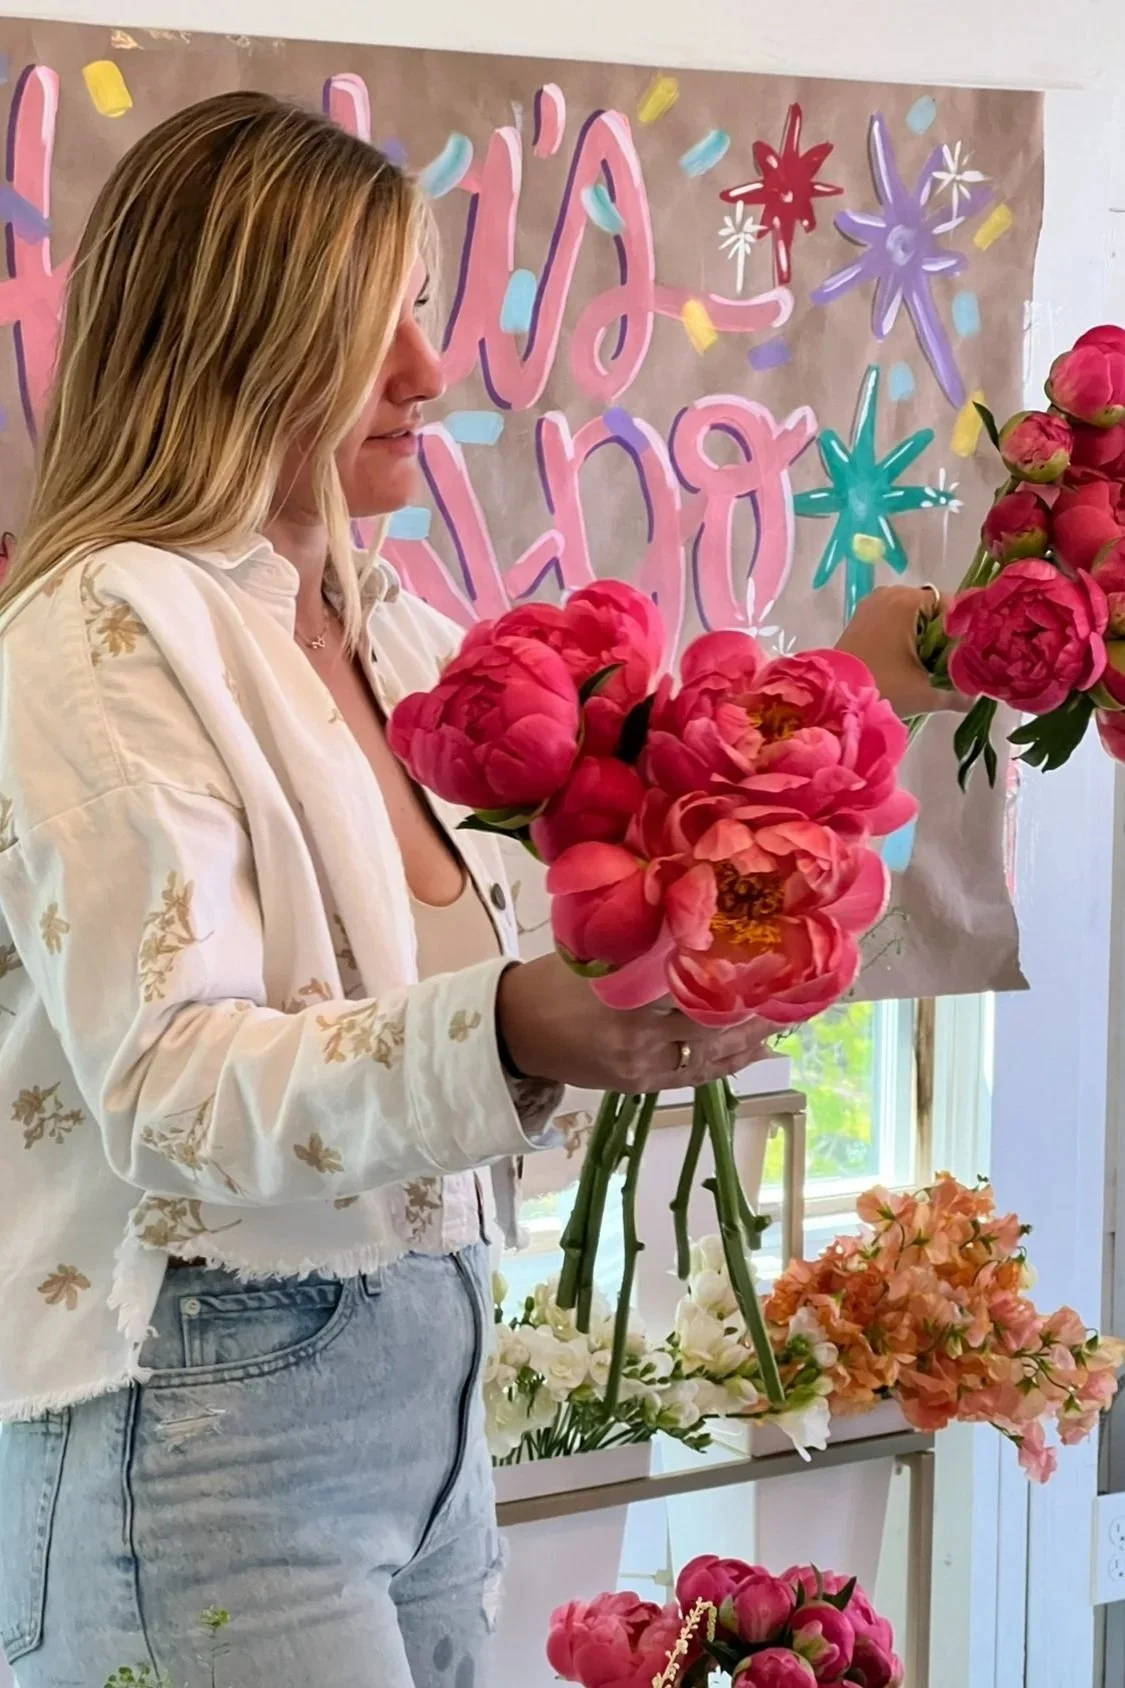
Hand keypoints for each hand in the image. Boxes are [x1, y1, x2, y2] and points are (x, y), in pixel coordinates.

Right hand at [497, 955, 771, 1091]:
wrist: (513, 1032)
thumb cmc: (551, 981)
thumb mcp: (595, 954)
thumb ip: (642, 948)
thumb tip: (696, 926)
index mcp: (626, 1000)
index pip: (696, 990)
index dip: (738, 978)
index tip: (772, 958)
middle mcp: (639, 1040)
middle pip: (713, 1028)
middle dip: (756, 1012)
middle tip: (792, 989)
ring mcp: (642, 1068)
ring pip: (710, 1058)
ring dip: (750, 1040)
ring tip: (783, 1019)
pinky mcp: (640, 1086)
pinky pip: (693, 1076)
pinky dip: (726, 1063)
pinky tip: (753, 1050)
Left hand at [835, 585, 969, 718]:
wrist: (832, 697)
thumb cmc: (881, 687)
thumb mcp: (924, 692)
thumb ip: (957, 692)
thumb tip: (977, 697)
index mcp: (908, 601)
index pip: (953, 606)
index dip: (965, 631)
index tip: (968, 657)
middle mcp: (890, 593)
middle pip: (934, 610)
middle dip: (944, 637)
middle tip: (951, 666)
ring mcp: (873, 604)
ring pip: (915, 617)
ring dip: (925, 639)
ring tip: (930, 668)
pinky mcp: (862, 618)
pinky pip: (895, 621)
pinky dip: (906, 638)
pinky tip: (909, 664)